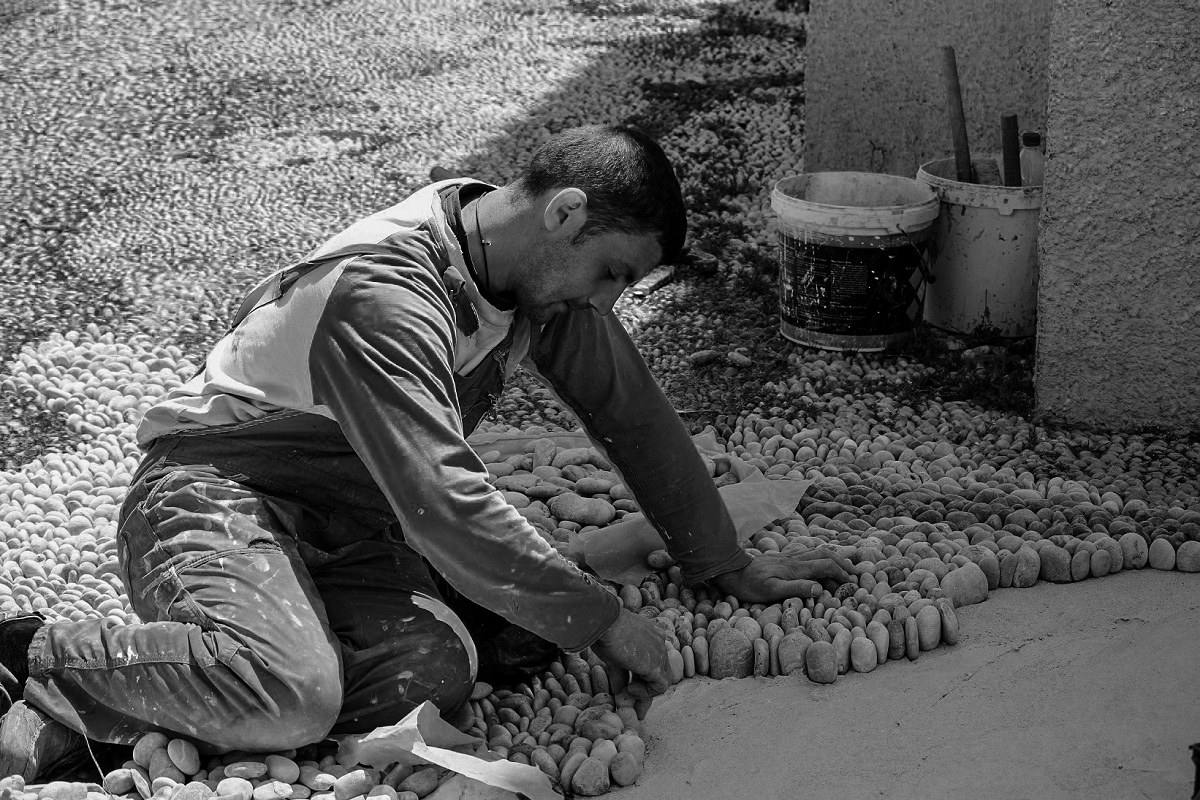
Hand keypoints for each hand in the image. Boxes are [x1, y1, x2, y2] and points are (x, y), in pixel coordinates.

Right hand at [590, 609, 671, 715]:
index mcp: (649, 634)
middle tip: (636, 708)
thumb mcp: (612, 655)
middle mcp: (658, 642)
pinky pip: (659, 686)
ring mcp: (659, 652)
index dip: (641, 677)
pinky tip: (630, 690)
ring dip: (645, 694)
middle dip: (647, 690)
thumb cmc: (603, 631)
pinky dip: (646, 693)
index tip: (630, 689)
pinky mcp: (656, 665)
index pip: (650, 660)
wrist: (603, 621)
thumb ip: (619, 674)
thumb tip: (619, 691)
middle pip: (657, 671)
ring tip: (628, 700)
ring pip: (661, 680)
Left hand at [711, 549, 853, 603]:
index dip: (842, 573)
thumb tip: (820, 589)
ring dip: (833, 557)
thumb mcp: (772, 591)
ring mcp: (789, 558)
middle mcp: (795, 560)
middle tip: (855, 572)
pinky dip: (820, 556)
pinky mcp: (783, 559)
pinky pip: (807, 554)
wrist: (731, 572)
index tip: (852, 582)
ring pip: (817, 552)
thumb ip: (796, 588)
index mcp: (795, 569)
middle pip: (825, 554)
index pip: (826, 566)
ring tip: (843, 565)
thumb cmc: (749, 585)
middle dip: (842, 561)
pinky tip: (819, 562)